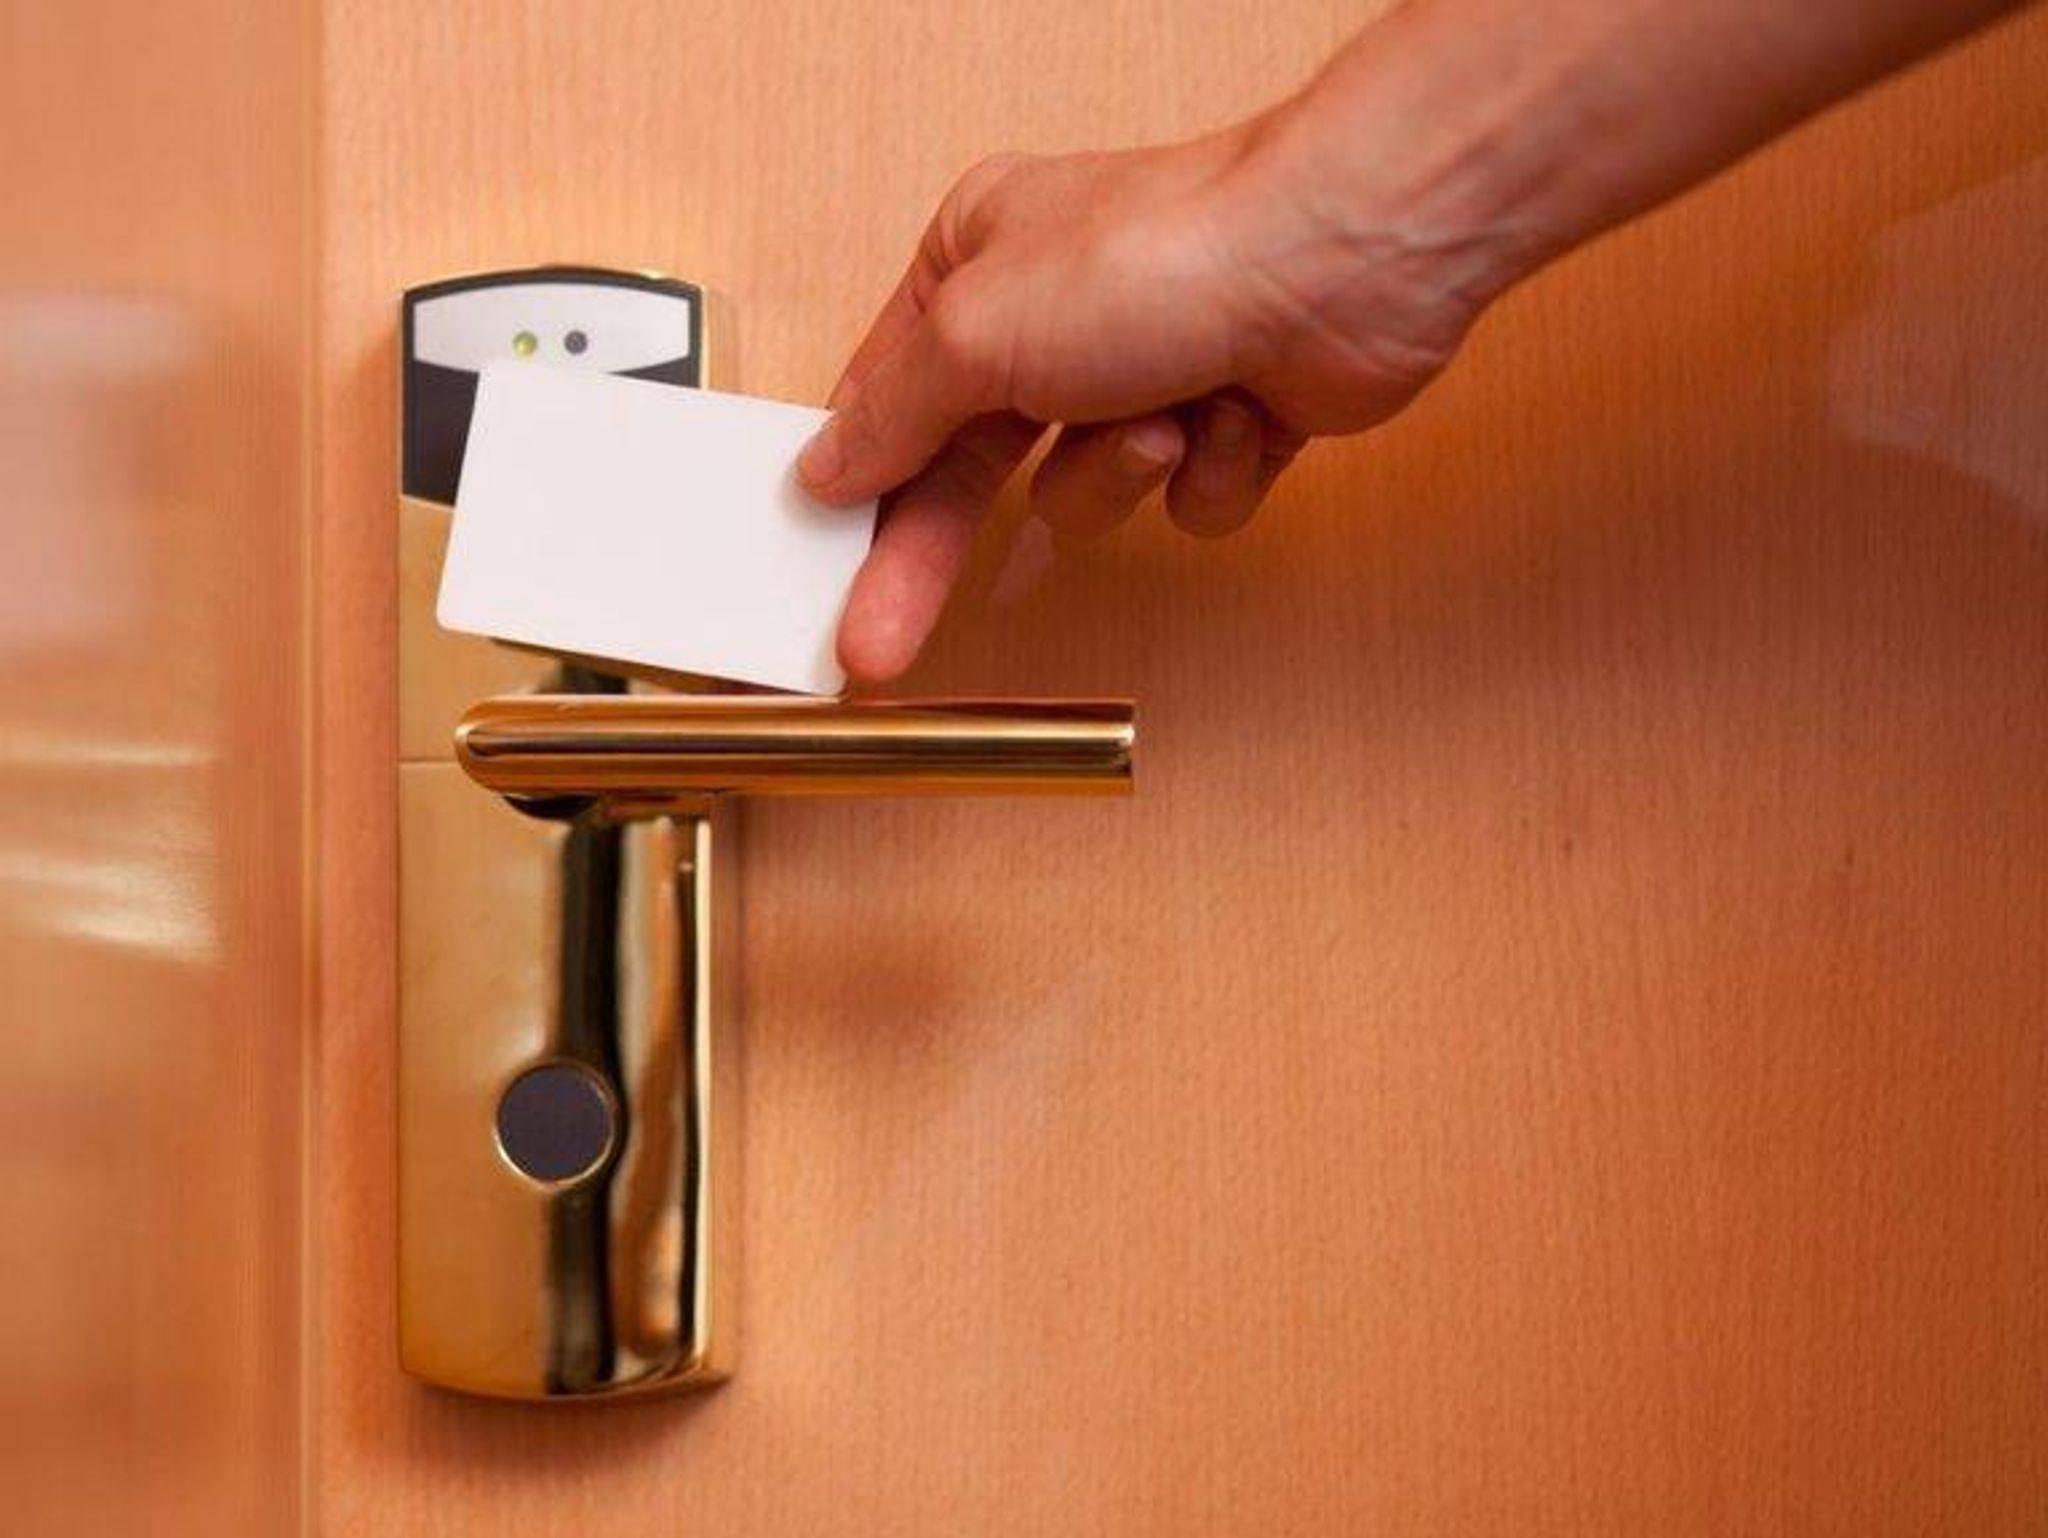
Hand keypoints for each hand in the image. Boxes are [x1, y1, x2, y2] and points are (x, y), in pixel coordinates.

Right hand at [799, 118, 1506, 682]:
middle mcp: (1052, 317)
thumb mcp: (977, 333)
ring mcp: (1142, 369)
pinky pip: (1181, 504)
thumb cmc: (1165, 253)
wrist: (1343, 263)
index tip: (826, 573)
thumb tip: (827, 467)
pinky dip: (1206, 471)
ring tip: (1158, 418)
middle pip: (969, 473)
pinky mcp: (1221, 416)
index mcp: (975, 264)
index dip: (858, 493)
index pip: (888, 403)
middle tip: (878, 642)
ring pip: (1084, 496)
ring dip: (1119, 473)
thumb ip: (893, 415)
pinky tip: (1230, 411)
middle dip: (938, 554)